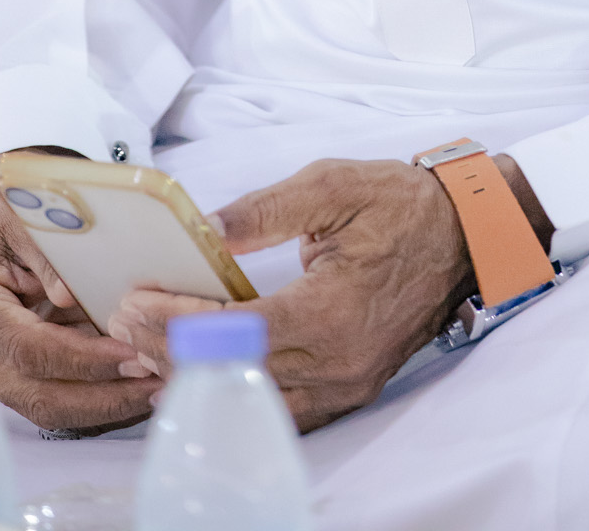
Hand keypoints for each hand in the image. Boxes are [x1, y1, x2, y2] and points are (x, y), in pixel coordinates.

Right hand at [0, 155, 153, 433]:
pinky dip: (107, 396)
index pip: (29, 348)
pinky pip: (67, 396)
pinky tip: (147, 385)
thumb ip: (41, 250)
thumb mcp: (21, 213)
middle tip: (157, 384)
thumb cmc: (10, 211)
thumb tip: (66, 296)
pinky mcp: (31, 373)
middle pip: (43, 396)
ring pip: (57, 406)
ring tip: (162, 389)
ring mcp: (7, 370)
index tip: (128, 355)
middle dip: (103, 397)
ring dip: (110, 404)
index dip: (80, 358)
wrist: (3, 217)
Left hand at [111, 153, 545, 432]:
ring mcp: (347, 383)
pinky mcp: (351, 387)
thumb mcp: (333, 184)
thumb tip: (205, 230)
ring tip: (144, 349)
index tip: (133, 302)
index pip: (234, 331)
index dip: (176, 321)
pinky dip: (237, 389)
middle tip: (122, 323)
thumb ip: (265, 211)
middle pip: (235, 371)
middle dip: (171, 348)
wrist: (466, 235)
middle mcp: (337, 362)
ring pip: (254, 394)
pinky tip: (200, 375)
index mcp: (332, 311)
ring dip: (197, 375)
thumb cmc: (402, 205)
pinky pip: (283, 404)